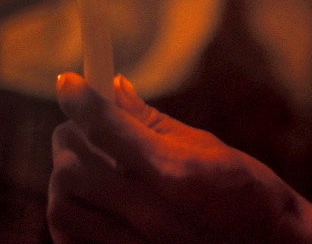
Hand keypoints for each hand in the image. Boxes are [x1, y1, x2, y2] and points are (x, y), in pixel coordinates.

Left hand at [49, 72, 311, 243]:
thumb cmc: (247, 191)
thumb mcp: (207, 147)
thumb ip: (154, 123)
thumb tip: (116, 89)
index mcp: (175, 173)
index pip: (108, 129)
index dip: (82, 100)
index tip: (68, 82)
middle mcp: (150, 214)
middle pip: (75, 169)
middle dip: (69, 138)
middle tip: (77, 124)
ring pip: (64, 209)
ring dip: (64, 177)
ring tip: (81, 160)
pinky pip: (71, 241)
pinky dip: (67, 216)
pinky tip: (86, 197)